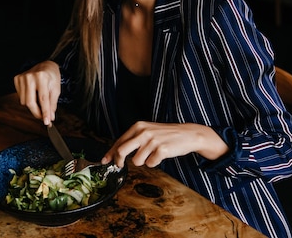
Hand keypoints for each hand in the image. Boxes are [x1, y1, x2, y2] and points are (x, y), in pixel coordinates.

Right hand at [13, 60, 60, 124]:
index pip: (43, 99)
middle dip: (37, 113)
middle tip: (42, 118)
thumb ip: (52, 104)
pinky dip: (27, 99)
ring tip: (39, 101)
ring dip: (32, 106)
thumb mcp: (56, 90)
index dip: (45, 112)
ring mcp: (22, 77)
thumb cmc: (52, 78)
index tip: (47, 122)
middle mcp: (30, 77)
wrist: (45, 66)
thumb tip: (50, 117)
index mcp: (42, 77)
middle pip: (30, 102)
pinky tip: (33, 94)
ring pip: (24, 101)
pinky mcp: (17, 79)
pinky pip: (20, 97)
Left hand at [101, 121, 228, 167]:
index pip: (119, 141)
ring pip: (137, 161)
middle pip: (121, 151)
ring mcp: (152, 141)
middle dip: (118, 161)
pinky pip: (150, 164)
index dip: (110, 153)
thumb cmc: (165, 134)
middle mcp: (143, 132)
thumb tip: (115, 153)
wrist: (187, 134)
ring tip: (152, 154)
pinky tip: (160, 156)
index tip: (104, 161)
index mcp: (138, 126)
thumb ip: (133, 139)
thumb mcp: (147, 131)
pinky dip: (154, 163)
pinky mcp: (161, 150)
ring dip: (143, 161)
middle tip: (120, 165)